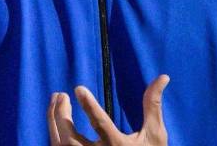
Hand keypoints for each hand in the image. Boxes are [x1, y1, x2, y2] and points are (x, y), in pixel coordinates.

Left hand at [46, 75, 169, 144]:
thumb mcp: (155, 134)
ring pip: (61, 145)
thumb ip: (153, 106)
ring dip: (53, 121)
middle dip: (62, 116)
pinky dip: (54, 132)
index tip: (78, 88)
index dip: (89, 106)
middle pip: (72, 139)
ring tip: (55, 99)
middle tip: (61, 95)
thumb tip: (163, 77)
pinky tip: (55, 117)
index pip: (101, 125)